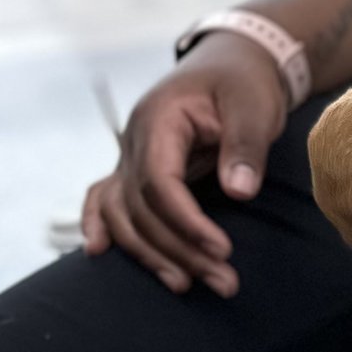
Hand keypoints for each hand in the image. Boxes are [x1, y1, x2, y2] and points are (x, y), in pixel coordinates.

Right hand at [80, 32, 288, 295]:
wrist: (232, 64)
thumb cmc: (244, 84)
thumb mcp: (253, 107)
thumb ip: (245, 147)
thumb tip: (239, 191)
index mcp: (158, 120)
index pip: (158, 182)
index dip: (185, 221)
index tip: (222, 249)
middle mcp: (134, 141)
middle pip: (142, 207)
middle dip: (180, 250)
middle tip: (225, 283)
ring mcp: (131, 156)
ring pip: (124, 213)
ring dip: (152, 254)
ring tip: (188, 287)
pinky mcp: (138, 169)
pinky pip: (109, 200)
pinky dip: (105, 227)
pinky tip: (98, 253)